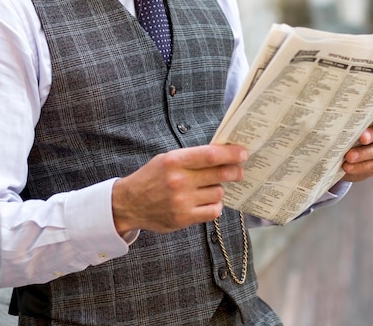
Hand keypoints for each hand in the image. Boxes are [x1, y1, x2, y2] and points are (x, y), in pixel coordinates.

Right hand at [112, 144, 247, 234]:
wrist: (129, 203)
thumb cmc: (152, 177)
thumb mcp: (167, 159)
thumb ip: (191, 157)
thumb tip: (222, 154)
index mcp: (174, 161)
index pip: (210, 155)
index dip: (230, 154)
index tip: (242, 153)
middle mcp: (179, 181)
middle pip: (220, 174)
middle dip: (235, 171)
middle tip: (239, 170)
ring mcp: (182, 201)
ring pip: (218, 193)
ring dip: (218, 189)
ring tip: (208, 187)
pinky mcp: (184, 218)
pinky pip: (213, 210)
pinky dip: (215, 205)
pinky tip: (207, 201)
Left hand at [342, 104, 372, 181]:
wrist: (340, 156)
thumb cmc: (340, 133)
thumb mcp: (339, 125)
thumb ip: (340, 119)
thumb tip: (327, 115)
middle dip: (372, 134)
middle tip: (361, 138)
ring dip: (363, 154)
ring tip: (348, 157)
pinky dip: (361, 166)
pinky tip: (348, 167)